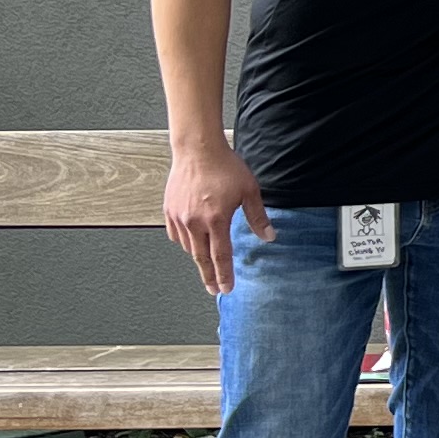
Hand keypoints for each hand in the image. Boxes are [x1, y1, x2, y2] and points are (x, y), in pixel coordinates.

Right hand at [162, 142, 268, 295]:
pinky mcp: (169, 210)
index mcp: (216, 219)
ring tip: (206, 266)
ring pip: (188, 246)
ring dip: (198, 258)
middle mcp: (194, 222)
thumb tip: (269, 236)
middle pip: (201, 258)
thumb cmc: (224, 166)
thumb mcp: (249, 191)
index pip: (221, 256)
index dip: (224, 275)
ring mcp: (179, 217)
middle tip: (214, 289)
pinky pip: (176, 234)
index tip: (226, 288)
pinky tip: (191, 244)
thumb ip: (258, 217)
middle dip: (209, 276)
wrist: (197, 148)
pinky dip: (184, 242)